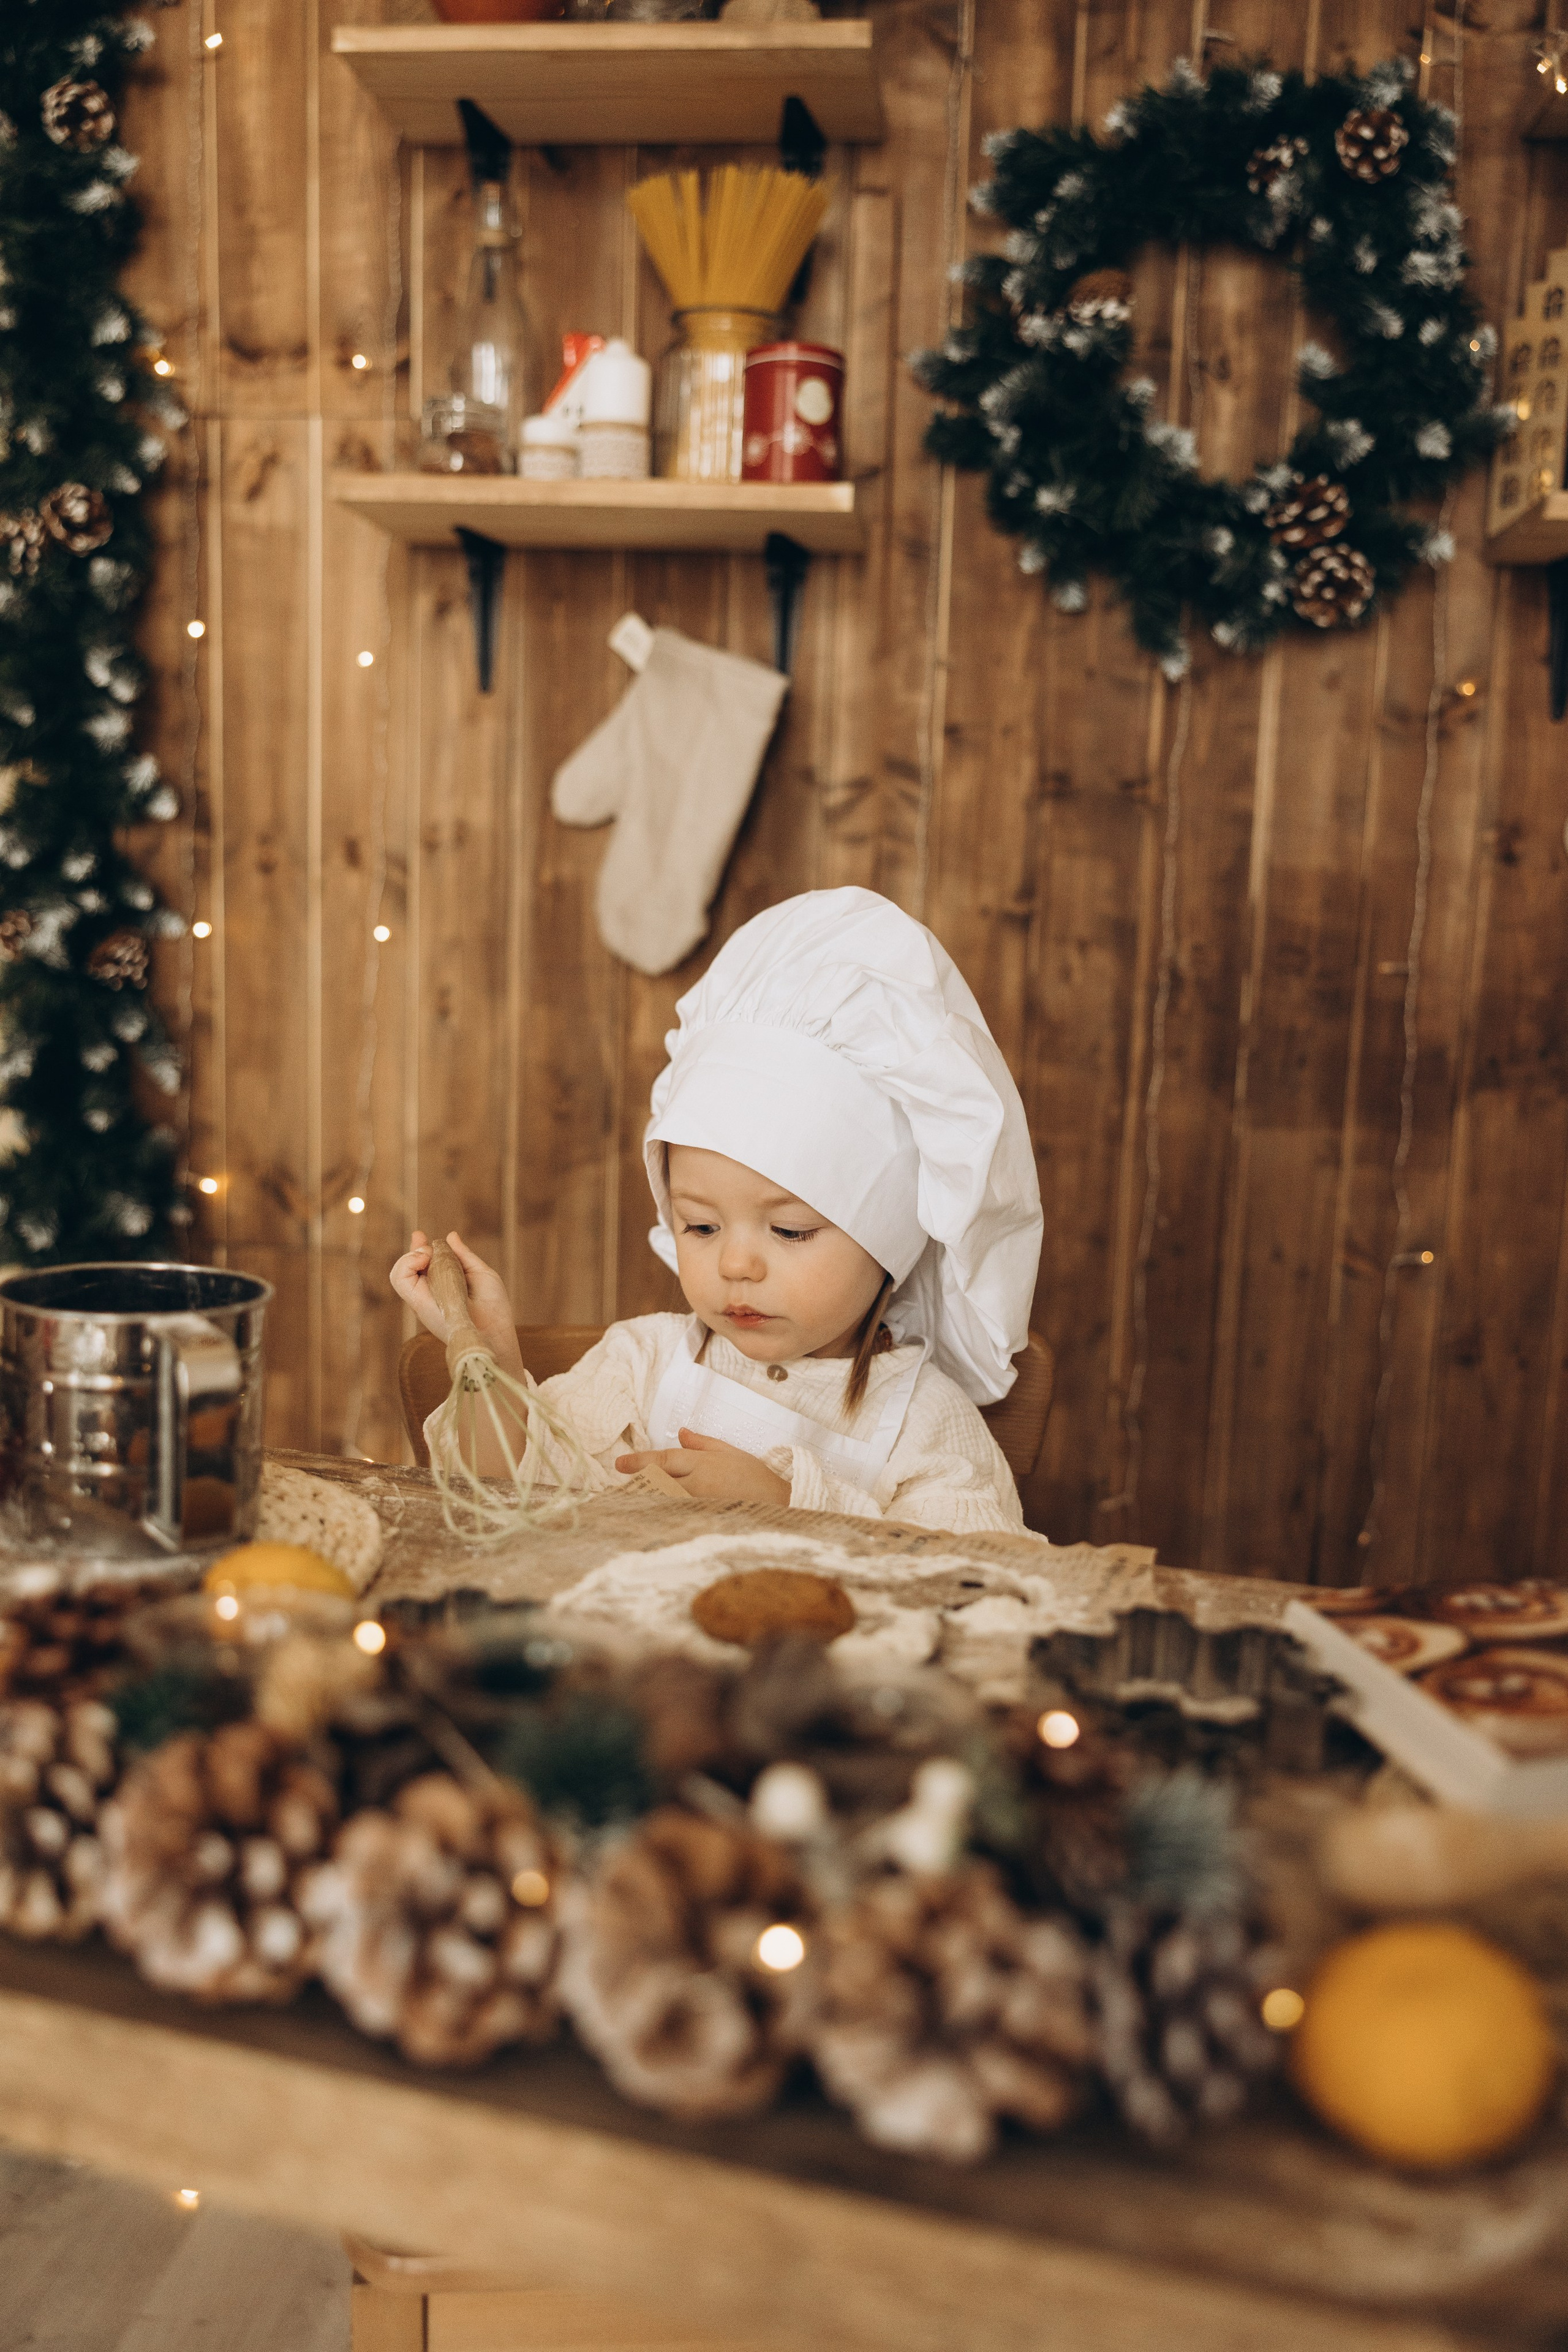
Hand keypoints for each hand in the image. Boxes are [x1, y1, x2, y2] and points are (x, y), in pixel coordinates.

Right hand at [390, 1229, 523, 1374]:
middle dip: (414, 1249)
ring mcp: (422, 1299)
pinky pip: (400, 1280)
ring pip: (399, 1273)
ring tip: (427, 1254)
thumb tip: (450, 1236)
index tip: (423, 1236)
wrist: (495, 1329)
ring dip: (411, 1256)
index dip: (420, 1249)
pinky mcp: (418, 1303)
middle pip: (409, 1268)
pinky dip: (407, 1263)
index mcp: (443, 1286)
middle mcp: (429, 1293)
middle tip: (422, 1239)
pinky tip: (425, 1259)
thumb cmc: (493, 1307)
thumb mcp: (480, 1273)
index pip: (424, 1266)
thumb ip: (463, 1256)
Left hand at [615, 1427, 789, 1508]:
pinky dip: (663, 1516)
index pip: (665, 1459)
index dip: (640, 1461)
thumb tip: (681, 1432)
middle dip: (638, 1481)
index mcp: (703, 1463)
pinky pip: (676, 1517)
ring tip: (628, 1501)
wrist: (780, 1504)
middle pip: (659, 1480)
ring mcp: (700, 1504)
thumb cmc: (755, 1478)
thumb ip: (702, 1443)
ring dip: (647, 1499)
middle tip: (619, 1483)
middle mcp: (699, 1483)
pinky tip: (651, 1518)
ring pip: (664, 1500)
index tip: (619, 1464)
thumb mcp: (729, 1453)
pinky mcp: (703, 1521)